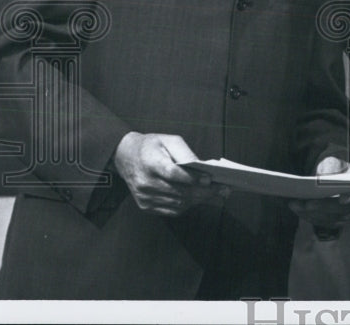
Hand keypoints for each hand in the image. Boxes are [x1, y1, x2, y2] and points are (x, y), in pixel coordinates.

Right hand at [113, 132, 228, 215]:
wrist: (125, 157)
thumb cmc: (152, 146)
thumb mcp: (169, 140)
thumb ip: (185, 152)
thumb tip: (202, 169)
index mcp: (150, 163)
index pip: (172, 174)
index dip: (192, 178)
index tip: (210, 179)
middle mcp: (145, 183)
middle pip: (179, 192)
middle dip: (204, 192)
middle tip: (224, 190)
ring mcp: (145, 197)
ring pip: (178, 203)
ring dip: (200, 200)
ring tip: (217, 194)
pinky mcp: (146, 206)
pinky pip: (172, 209)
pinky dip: (188, 205)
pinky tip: (200, 198)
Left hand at [288, 156, 349, 234]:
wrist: (338, 178)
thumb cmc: (337, 169)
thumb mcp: (335, 163)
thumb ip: (331, 167)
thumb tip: (321, 177)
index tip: (341, 199)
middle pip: (340, 210)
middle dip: (322, 207)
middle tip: (305, 203)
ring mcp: (348, 216)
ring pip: (330, 218)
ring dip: (311, 213)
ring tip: (295, 205)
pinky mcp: (337, 222)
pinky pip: (323, 222)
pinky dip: (310, 217)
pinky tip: (298, 210)